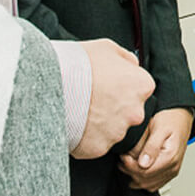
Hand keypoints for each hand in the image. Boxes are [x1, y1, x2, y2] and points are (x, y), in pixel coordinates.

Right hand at [72, 39, 154, 158]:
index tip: (108, 86)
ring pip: (112, 130)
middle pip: (129, 113)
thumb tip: (133, 65)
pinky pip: (95, 144)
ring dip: (100, 124)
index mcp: (142, 87)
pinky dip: (86, 138)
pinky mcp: (99, 147)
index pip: (140, 90)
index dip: (123, 88)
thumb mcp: (108, 48)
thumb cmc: (80, 63)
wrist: (52, 84)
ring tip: (80, 110)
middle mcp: (135, 112)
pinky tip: (74, 124)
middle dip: (114, 108)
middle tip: (93, 99)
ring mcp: (117, 132)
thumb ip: (127, 59)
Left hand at [118, 107, 193, 190]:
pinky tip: (136, 168)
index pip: (145, 172)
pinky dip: (142, 179)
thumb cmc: (170, 119)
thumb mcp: (159, 127)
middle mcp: (173, 166)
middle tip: (123, 157)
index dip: (130, 166)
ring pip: (147, 184)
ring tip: (127, 162)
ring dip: (134, 175)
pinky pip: (153, 184)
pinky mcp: (169, 172)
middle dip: (130, 170)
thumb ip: (151, 146)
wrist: (181, 117)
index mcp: (170, 156)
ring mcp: (171, 171)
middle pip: (145, 180)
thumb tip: (143, 164)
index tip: (123, 155)